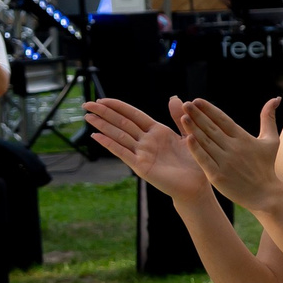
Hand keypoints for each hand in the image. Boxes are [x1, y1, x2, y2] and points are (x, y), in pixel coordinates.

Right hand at [83, 98, 211, 201]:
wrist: (196, 185)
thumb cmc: (194, 161)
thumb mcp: (188, 134)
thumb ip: (178, 117)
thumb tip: (174, 97)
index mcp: (157, 131)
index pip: (133, 114)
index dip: (118, 106)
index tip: (102, 99)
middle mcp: (146, 141)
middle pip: (122, 123)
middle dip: (104, 113)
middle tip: (86, 104)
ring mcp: (142, 153)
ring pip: (119, 135)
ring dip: (103, 126)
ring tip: (88, 117)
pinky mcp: (141, 166)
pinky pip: (123, 152)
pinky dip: (109, 144)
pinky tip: (97, 136)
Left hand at [173, 97, 282, 209]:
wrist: (265, 193)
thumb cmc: (266, 165)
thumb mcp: (271, 139)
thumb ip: (268, 118)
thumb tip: (275, 98)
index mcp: (244, 138)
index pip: (223, 120)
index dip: (209, 109)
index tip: (197, 101)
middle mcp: (234, 148)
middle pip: (212, 128)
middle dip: (198, 115)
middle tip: (186, 104)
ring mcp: (225, 162)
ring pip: (206, 142)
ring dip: (193, 129)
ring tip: (182, 117)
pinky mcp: (218, 175)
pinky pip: (204, 160)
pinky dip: (195, 149)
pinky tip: (187, 138)